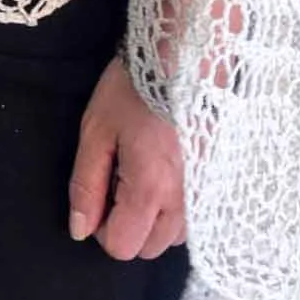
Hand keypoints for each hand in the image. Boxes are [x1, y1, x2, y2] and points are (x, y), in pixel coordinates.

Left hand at [67, 54, 187, 259]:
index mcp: (150, 190)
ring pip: (175, 235)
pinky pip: (195, 213)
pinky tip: (167, 167)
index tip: (101, 190)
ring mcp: (207, 190)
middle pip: (150, 247)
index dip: (101, 226)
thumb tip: (80, 229)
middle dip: (129, 225)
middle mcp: (185, 200)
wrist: (188, 52)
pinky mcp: (219, 176)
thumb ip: (86, 185)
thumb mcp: (96, 130)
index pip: (122, 247)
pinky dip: (178, 204)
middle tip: (121, 178)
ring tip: (145, 170)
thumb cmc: (136, 87)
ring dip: (155, 218)